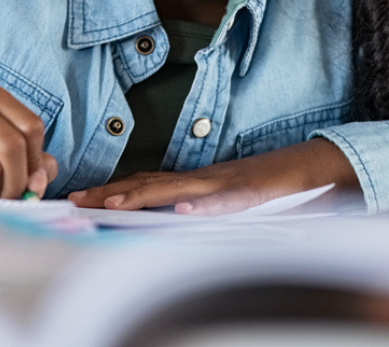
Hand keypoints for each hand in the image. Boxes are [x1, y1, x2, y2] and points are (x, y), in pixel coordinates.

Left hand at [66, 139, 359, 214]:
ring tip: (113, 205)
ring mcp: (225, 184)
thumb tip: (162, 221)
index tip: (79, 198)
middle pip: (149, 184)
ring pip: (178, 189)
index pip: (145, 185)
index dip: (112, 191)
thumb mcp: (222, 201)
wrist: (311, 166)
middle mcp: (203, 180)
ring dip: (143, 197)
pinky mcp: (250, 192)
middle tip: (77, 202)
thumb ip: (194, 207)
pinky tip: (184, 210)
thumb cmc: (266, 186)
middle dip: (111, 194)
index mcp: (195, 183)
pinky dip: (202, 204)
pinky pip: (223, 200)